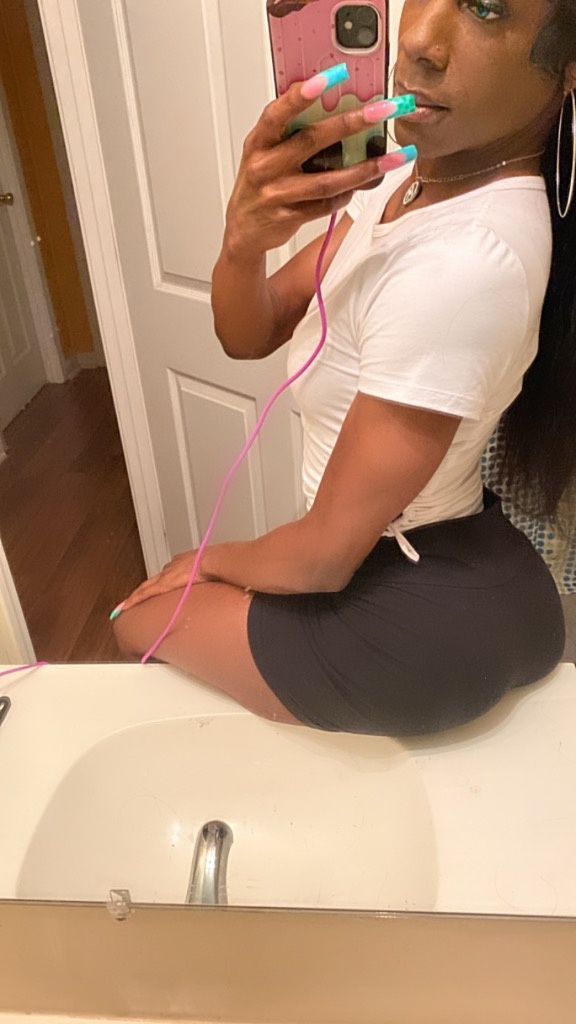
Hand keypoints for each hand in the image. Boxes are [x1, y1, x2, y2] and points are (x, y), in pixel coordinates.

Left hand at [114, 551, 210, 614]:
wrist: (214, 561)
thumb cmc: (218, 565)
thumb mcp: (214, 572)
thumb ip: (211, 578)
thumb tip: (219, 584)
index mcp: (183, 563)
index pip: (167, 574)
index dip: (159, 582)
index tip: (156, 587)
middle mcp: (171, 567)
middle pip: (152, 580)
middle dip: (143, 590)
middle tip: (133, 599)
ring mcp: (166, 575)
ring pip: (145, 587)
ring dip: (135, 596)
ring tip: (125, 605)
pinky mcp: (163, 584)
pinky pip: (144, 593)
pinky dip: (133, 600)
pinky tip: (125, 607)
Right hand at [223, 73, 414, 257]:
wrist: (245, 229)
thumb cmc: (260, 182)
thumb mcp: (267, 151)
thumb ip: (292, 131)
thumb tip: (338, 108)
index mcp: (259, 141)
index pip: (278, 113)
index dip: (303, 95)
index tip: (332, 77)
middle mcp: (265, 166)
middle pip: (312, 141)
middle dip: (352, 123)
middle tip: (384, 110)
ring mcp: (277, 194)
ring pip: (327, 181)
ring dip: (364, 169)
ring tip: (395, 158)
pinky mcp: (290, 217)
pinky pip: (326, 205)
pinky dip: (348, 193)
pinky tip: (366, 183)